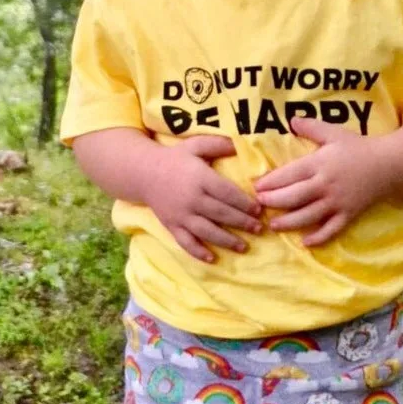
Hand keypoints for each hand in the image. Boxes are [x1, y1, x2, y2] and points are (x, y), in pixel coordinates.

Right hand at [144, 135, 263, 262]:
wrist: (143, 173)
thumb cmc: (174, 158)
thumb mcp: (195, 145)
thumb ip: (218, 144)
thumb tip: (240, 144)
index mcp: (200, 178)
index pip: (227, 193)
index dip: (244, 203)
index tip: (259, 210)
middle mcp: (191, 198)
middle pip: (221, 213)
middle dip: (242, 223)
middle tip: (259, 229)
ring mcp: (180, 214)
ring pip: (206, 231)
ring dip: (226, 240)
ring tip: (243, 247)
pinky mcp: (171, 225)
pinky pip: (185, 241)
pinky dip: (198, 252)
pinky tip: (211, 259)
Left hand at [252, 117, 387, 246]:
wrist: (389, 164)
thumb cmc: (358, 147)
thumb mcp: (334, 133)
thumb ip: (311, 127)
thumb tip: (290, 120)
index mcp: (319, 163)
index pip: (288, 175)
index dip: (270, 182)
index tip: (256, 186)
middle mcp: (325, 185)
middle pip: (293, 197)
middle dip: (273, 202)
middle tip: (259, 204)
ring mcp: (337, 202)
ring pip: (307, 216)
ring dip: (288, 223)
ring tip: (273, 225)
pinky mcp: (349, 215)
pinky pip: (331, 230)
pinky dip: (318, 238)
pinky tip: (305, 242)